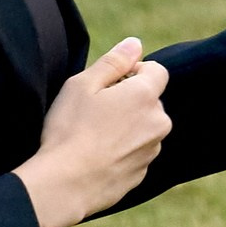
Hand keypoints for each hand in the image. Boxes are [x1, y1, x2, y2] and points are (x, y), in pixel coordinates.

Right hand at [15, 37, 172, 226]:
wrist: (66, 183)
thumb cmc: (70, 130)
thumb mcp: (83, 85)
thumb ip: (114, 61)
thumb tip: (135, 43)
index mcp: (146, 96)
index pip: (157, 70)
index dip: (133, 70)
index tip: (110, 82)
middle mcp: (159, 122)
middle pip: (150, 100)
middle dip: (129, 99)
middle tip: (95, 110)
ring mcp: (153, 150)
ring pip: (144, 127)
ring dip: (127, 125)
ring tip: (94, 134)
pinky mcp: (143, 172)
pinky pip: (136, 151)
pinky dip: (122, 149)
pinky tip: (97, 154)